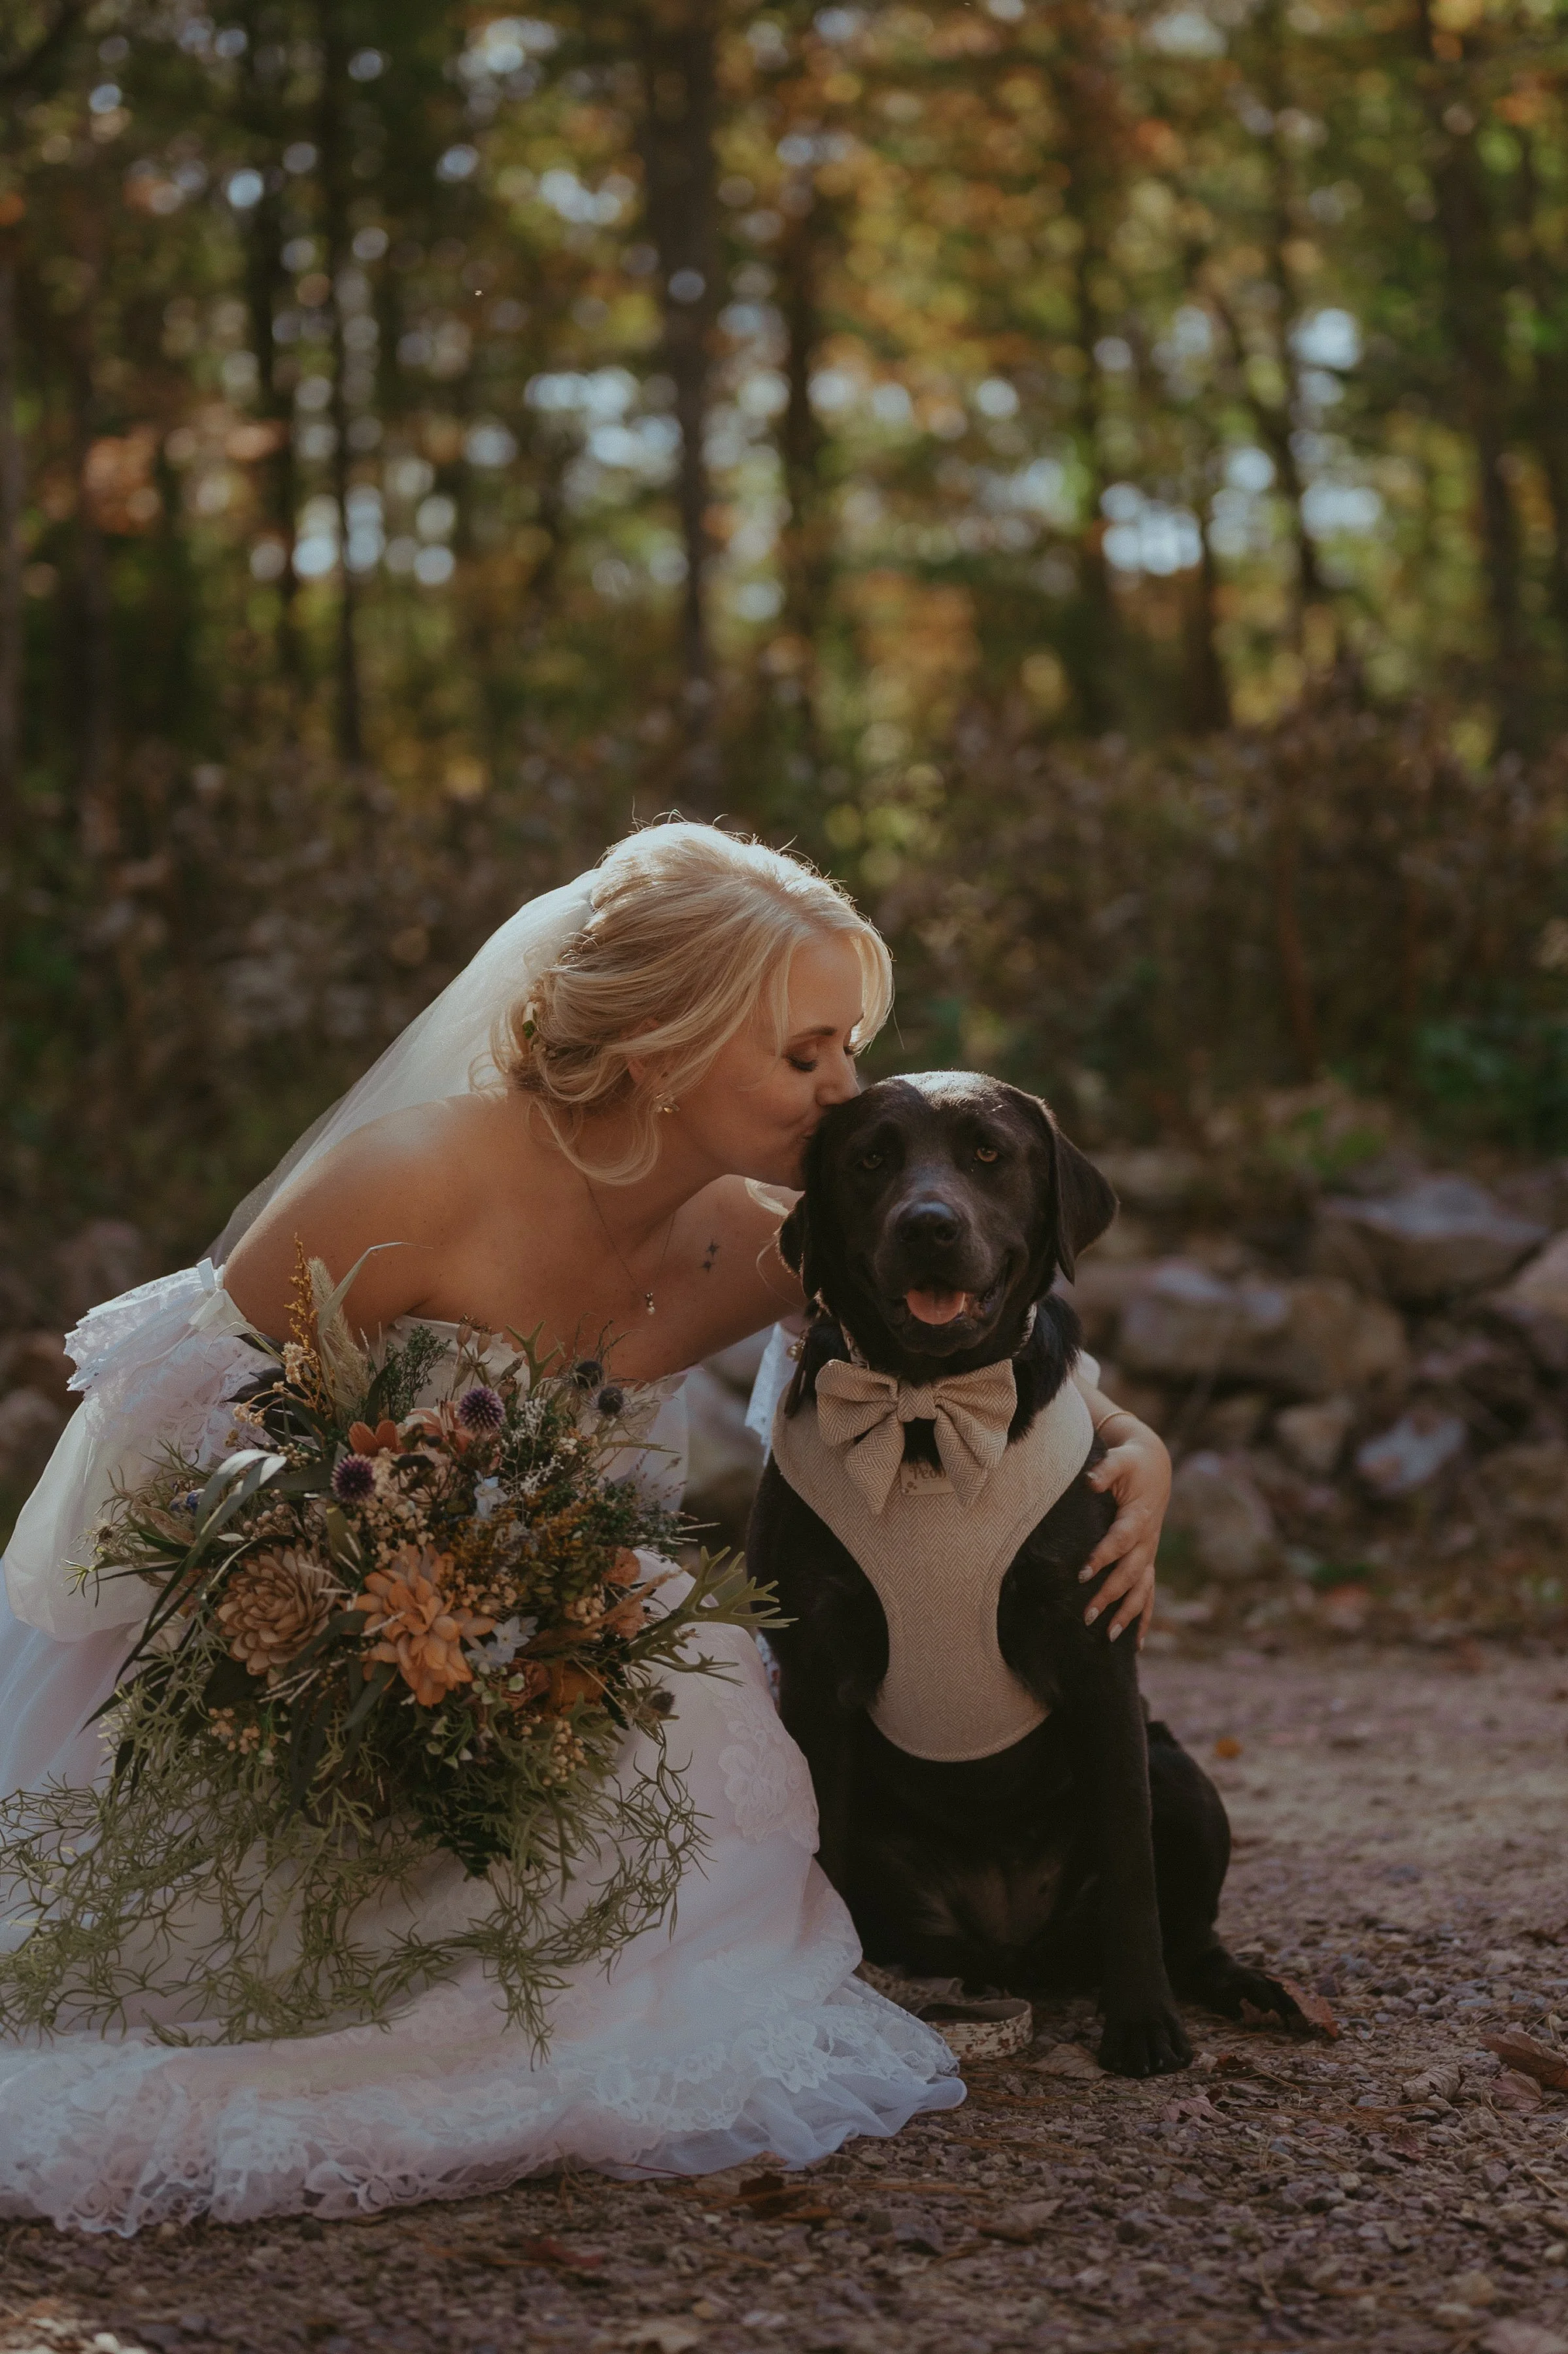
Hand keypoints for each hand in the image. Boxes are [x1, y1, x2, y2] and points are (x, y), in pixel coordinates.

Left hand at [1080, 1411, 1170, 1648]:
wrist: (1154, 1465)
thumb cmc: (1132, 1462)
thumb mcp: (1120, 1459)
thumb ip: (1106, 1469)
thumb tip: (1090, 1481)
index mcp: (1139, 1517)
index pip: (1121, 1541)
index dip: (1104, 1557)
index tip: (1083, 1573)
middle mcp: (1148, 1540)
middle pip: (1131, 1573)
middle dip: (1110, 1595)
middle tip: (1086, 1615)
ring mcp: (1150, 1553)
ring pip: (1142, 1590)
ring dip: (1127, 1614)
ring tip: (1109, 1637)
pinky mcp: (1148, 1560)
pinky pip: (1149, 1593)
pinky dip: (1143, 1618)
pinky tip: (1135, 1644)